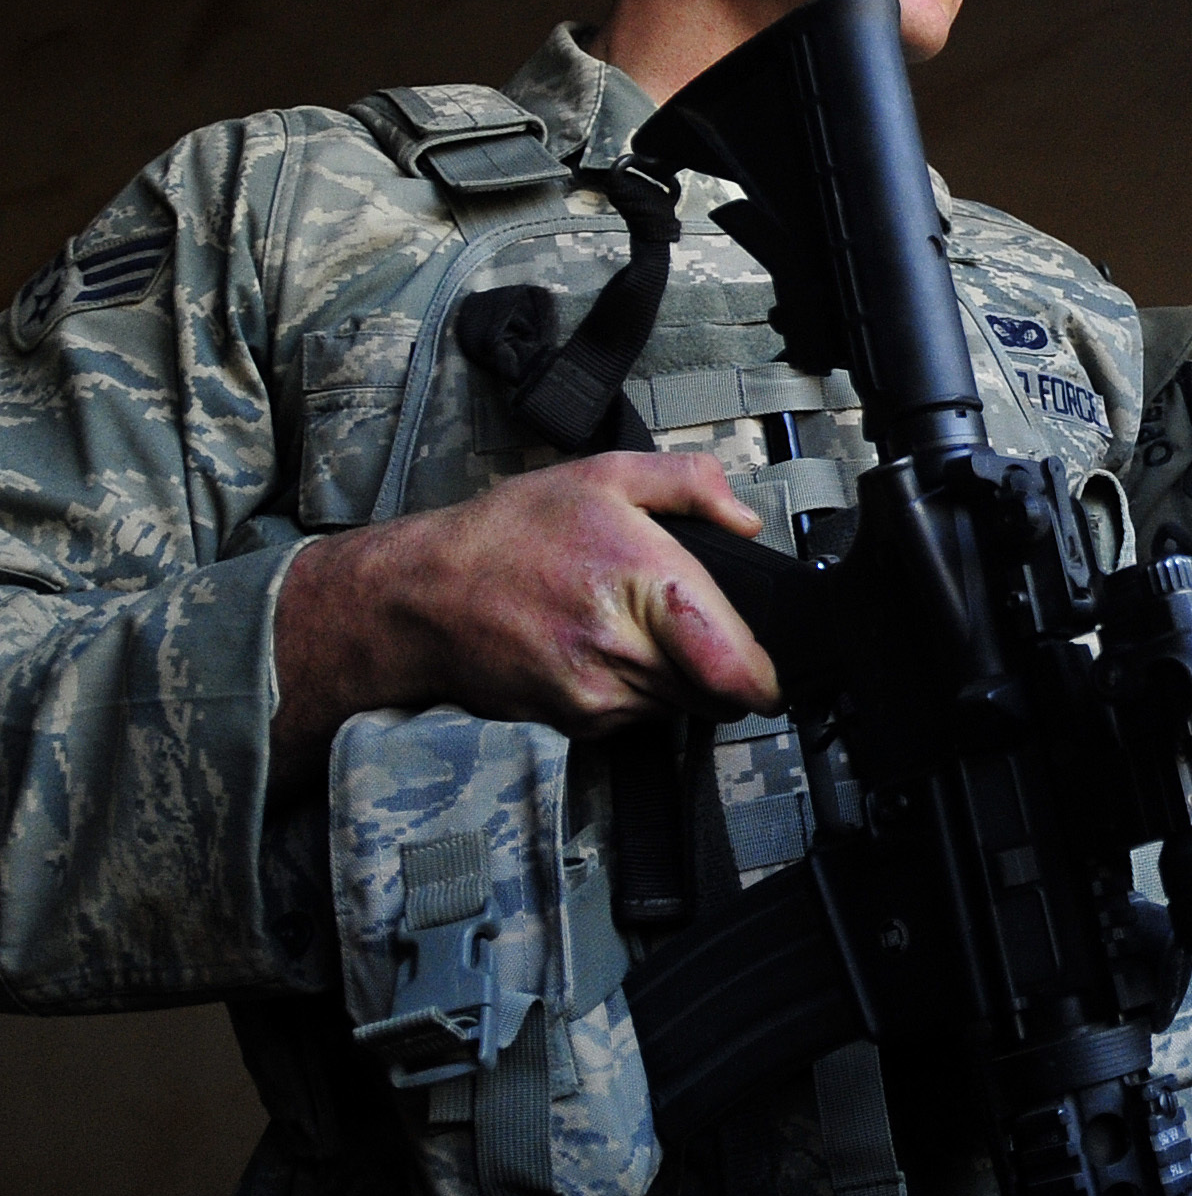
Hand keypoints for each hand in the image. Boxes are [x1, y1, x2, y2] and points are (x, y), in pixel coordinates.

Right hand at [270, 453, 781, 792]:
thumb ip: (690, 484)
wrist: (421, 595)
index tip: (766, 666)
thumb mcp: (605, 475)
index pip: (737, 667)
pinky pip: (638, 716)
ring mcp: (598, 693)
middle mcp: (625, 650)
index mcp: (648, 584)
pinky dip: (637, 691)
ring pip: (681, 706)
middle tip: (696, 629)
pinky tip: (605, 648)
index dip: (765, 674)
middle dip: (722, 665)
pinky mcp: (576, 720)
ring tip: (638, 630)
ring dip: (679, 678)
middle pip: (720, 691)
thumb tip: (743, 519)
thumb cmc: (507, 534)